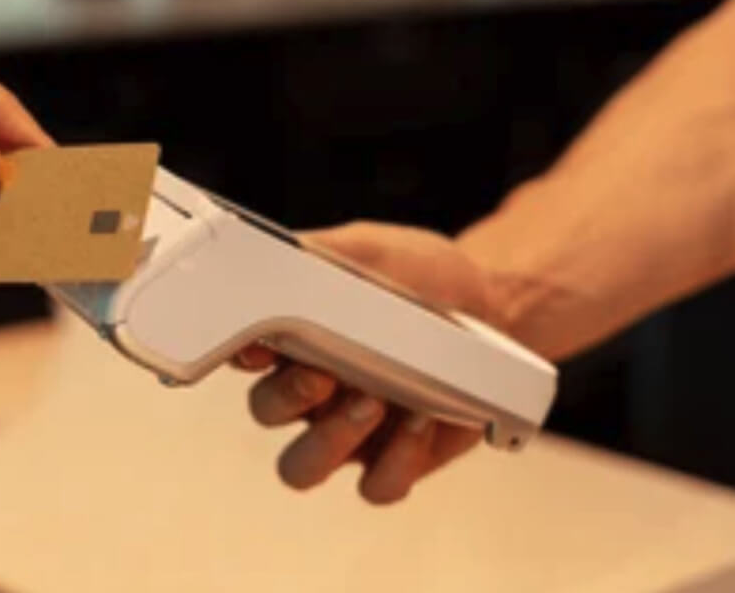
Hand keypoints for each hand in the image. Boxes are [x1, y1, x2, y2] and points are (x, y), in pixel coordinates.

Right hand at [233, 221, 500, 503]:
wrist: (496, 308)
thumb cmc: (426, 278)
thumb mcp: (371, 249)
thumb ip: (318, 255)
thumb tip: (274, 255)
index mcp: (293, 337)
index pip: (241, 352)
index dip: (238, 354)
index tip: (257, 347)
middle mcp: (310, 389)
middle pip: (266, 412)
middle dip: (288, 397)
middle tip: (323, 374)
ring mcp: (349, 430)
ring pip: (303, 466)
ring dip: (329, 441)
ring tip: (371, 405)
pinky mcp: (394, 460)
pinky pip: (377, 485)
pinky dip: (396, 460)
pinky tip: (420, 422)